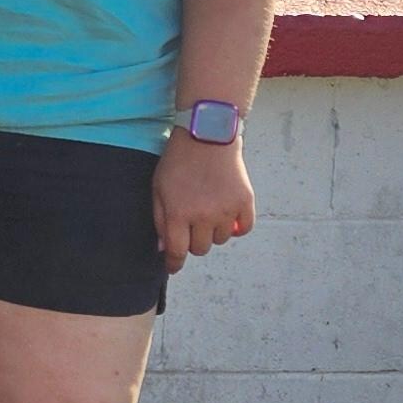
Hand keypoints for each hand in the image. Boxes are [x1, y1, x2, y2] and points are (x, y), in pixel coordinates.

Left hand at [155, 135, 255, 271]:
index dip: (174, 263)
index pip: (177, 252)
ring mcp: (226, 210)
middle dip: (193, 241)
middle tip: (191, 223)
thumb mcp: (158, 188)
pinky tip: (228, 217)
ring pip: (221, 240)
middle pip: (200, 249)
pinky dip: (236, 227)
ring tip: (208, 209)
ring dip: (213, 231)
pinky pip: (243, 228)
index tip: (173, 266)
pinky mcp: (245, 202)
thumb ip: (160, 219)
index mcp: (178, 214)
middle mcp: (204, 216)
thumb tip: (164, 248)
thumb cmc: (178, 161)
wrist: (207, 135)